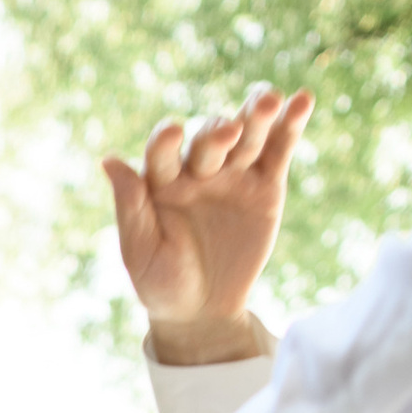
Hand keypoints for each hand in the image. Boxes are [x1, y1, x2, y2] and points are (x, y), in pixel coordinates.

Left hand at [104, 87, 311, 349]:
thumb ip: (131, 207)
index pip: (163, 150)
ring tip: (270, 100)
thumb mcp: (141, 253)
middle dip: (218, 132)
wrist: (204, 312)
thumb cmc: (162, 285)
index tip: (173, 133)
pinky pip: (279, 149)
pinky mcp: (266, 185)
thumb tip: (108, 160)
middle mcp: (198, 168)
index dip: (167, 140)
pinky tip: (303, 101)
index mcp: (162, 180)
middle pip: (209, 138)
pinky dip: (292, 124)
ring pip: (246, 134)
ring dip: (258, 113)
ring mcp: (234, 173)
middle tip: (228, 132)